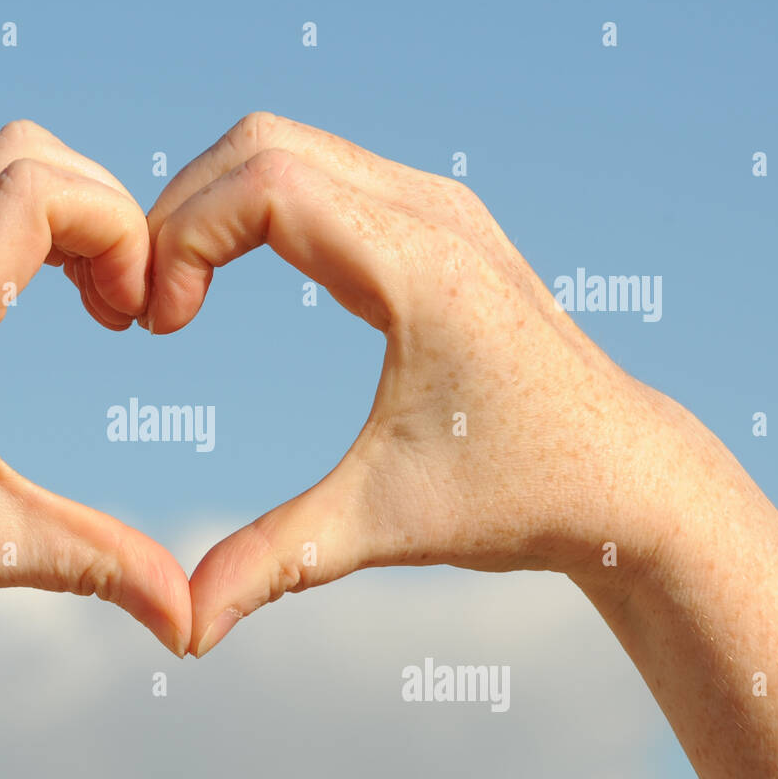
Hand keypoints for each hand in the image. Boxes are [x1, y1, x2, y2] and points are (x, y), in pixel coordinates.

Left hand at [0, 120, 191, 656]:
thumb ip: (102, 564)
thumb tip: (191, 621)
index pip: (39, 188)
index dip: (120, 228)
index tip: (137, 315)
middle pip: (20, 154)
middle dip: (102, 209)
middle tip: (125, 302)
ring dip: (60, 214)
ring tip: (95, 303)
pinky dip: (16, 227)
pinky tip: (37, 305)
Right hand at [143, 112, 694, 654]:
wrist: (626, 478)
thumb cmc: (518, 496)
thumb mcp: (381, 524)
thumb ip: (272, 564)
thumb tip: (182, 635)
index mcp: (420, 266)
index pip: (265, 185)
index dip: (182, 239)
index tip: (161, 327)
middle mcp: (432, 212)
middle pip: (262, 143)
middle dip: (180, 211)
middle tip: (151, 306)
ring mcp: (439, 205)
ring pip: (288, 146)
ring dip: (216, 205)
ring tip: (181, 296)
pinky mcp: (438, 220)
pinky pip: (322, 171)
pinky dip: (259, 205)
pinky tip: (238, 274)